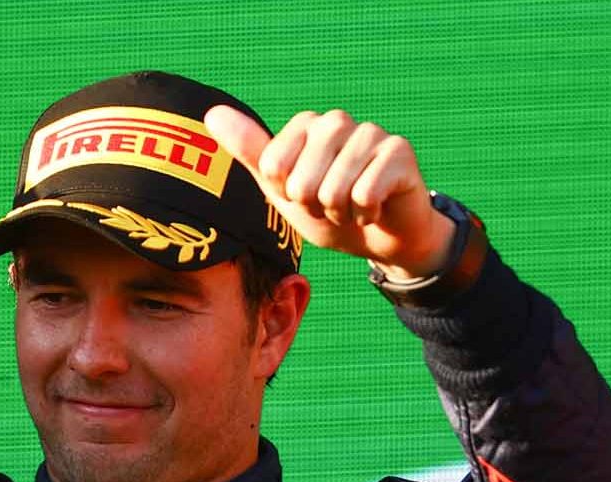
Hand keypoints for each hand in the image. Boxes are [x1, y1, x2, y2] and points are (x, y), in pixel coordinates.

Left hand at [204, 106, 454, 280]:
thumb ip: (250, 152)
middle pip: (301, 183)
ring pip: (334, 190)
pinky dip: (367, 214)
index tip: (306, 196)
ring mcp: (370, 132)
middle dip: (315, 207)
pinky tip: (376, 208)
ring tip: (353, 206)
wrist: (378, 238)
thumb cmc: (327, 210)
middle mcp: (336, 121)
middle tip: (333, 204)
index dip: (288, 196)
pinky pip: (365, 194)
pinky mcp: (398, 150)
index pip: (273, 168)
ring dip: (341, 213)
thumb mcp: (281, 188)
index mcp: (305, 125)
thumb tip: (212, 113)